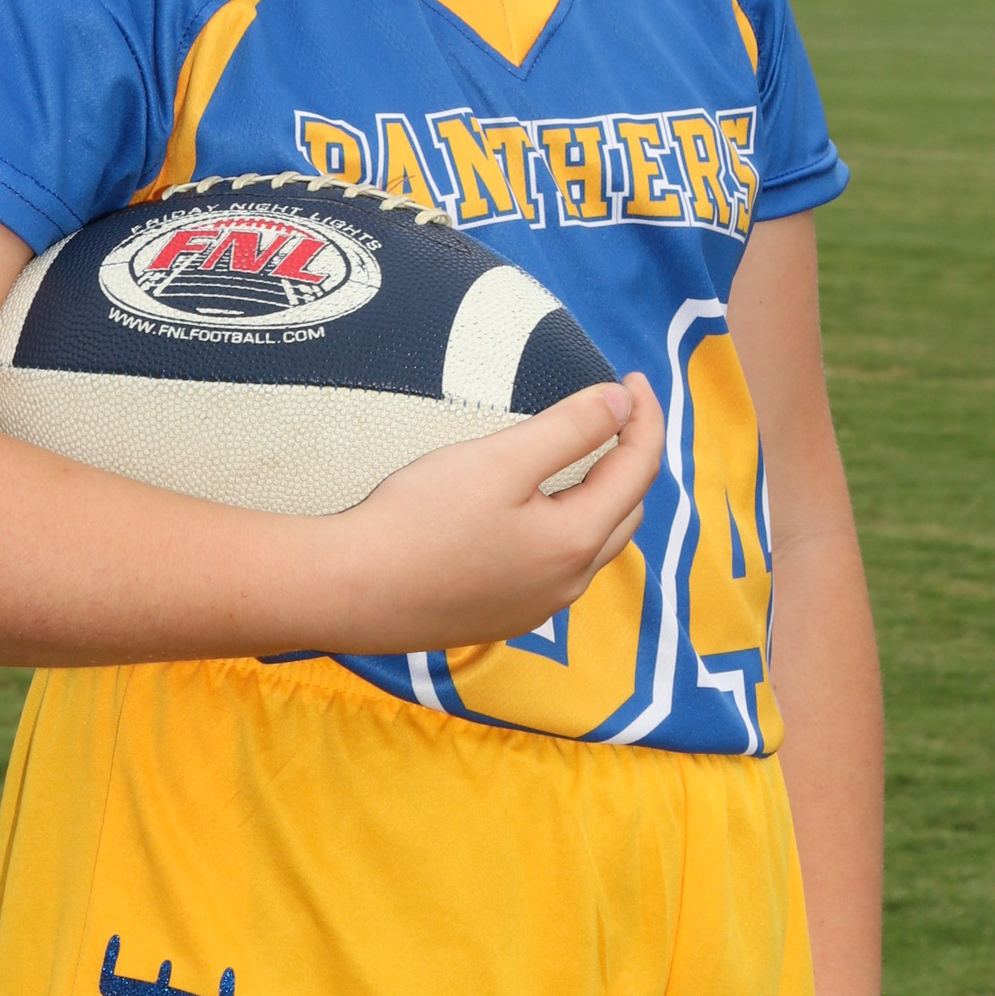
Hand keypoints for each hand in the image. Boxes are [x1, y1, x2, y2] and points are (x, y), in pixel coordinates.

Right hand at [317, 375, 663, 656]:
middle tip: (616, 411)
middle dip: (630, 458)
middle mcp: (568, 584)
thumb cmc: (419, 520)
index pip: (637, 470)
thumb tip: (622, 402)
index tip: (633, 378)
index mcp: (576, 542)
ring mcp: (536, 608)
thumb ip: (571, 428)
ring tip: (585, 456)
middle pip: (625, 511)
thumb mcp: (501, 459)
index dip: (644, 418)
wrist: (350, 591)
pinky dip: (568, 529)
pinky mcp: (504, 618)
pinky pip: (558, 568)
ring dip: (602, 497)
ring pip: (594, 545)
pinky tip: (538, 512)